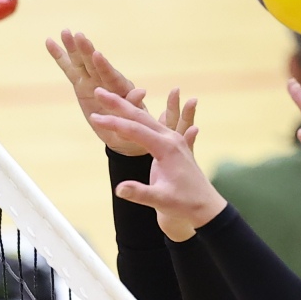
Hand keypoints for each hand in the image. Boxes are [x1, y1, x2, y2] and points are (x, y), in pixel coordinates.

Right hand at [45, 30, 147, 154]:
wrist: (124, 132)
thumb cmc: (133, 127)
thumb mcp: (135, 119)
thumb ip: (135, 104)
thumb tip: (141, 92)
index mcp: (119, 88)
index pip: (110, 76)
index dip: (103, 66)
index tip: (96, 54)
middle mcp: (104, 80)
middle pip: (93, 64)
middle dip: (85, 51)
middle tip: (79, 36)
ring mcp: (91, 80)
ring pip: (80, 62)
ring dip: (72, 48)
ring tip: (65, 32)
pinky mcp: (81, 84)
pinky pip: (69, 69)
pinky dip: (60, 56)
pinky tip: (50, 42)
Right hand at [91, 89, 217, 239]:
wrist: (205, 208)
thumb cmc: (185, 205)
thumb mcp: (161, 201)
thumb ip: (140, 193)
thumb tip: (120, 188)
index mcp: (167, 148)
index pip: (136, 130)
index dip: (114, 124)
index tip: (94, 117)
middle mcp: (171, 140)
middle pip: (141, 117)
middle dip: (118, 104)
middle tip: (99, 91)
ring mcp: (173, 142)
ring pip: (147, 119)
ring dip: (128, 108)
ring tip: (112, 97)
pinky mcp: (172, 148)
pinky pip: (154, 128)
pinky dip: (141, 119)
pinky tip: (136, 112)